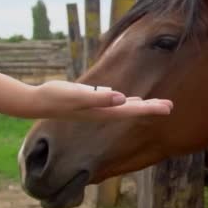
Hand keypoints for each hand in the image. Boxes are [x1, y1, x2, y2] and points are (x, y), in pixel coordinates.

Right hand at [29, 80, 173, 119]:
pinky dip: (127, 102)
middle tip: (170, 106)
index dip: (151, 108)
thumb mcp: (77, 94)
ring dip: (142, 106)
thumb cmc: (56, 97)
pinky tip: (129, 100)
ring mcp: (98, 108)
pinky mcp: (92, 101)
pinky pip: (115, 103)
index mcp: (104, 111)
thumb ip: (98, 97)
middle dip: (152, 108)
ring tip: (157, 104)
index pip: (133, 110)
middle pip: (133, 111)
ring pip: (126, 108)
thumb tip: (121, 98)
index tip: (168, 108)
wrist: (37, 102)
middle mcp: (104, 112)